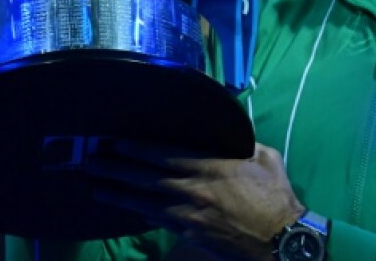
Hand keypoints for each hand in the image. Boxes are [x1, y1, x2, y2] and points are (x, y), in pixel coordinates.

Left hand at [86, 141, 303, 259]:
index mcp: (211, 168)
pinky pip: (159, 221)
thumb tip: (232, 132)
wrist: (285, 242)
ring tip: (95, 189)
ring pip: (146, 203)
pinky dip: (140, 214)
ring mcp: (190, 216)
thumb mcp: (265, 159)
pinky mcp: (191, 235)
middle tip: (91, 163)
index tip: (116, 143)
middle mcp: (193, 191)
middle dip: (116, 170)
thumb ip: (244, 144)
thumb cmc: (277, 198)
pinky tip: (125, 209)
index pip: (165, 156)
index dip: (138, 149)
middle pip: (146, 179)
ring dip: (118, 195)